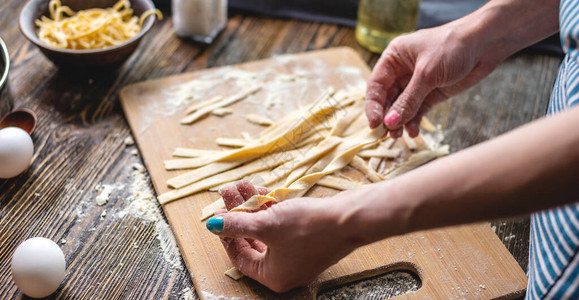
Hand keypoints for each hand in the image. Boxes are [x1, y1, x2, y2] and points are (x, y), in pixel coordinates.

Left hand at [206, 180, 361, 292]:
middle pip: (252, 239)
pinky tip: (262, 189)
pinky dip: (271, 207)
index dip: (226, 233)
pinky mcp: (308, 236)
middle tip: (228, 191)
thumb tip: (212, 225)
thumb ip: (236, 224)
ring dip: (253, 205)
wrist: (350, 219)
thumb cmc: (308, 227)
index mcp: (273, 275)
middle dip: (239, 213)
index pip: (240, 256)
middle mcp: (285, 267)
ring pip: (267, 228)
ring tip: (242, 184)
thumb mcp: (265, 224)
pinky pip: (282, 223)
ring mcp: (298, 252)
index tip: (218, 213)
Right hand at [365, 24, 500, 137]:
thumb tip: (390, 122)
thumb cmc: (453, 47)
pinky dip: (414, 122)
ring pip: (401, 107)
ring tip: (399, 136)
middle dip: (386, 117)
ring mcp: (416, 84)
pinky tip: (413, 132)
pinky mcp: (431, 94)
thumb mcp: (428, 73)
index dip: (373, 105)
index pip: (376, 85)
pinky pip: (417, 111)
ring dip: (399, 122)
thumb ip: (408, 100)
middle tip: (386, 134)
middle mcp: (401, 71)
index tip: (374, 124)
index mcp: (394, 58)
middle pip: (386, 99)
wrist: (486, 43)